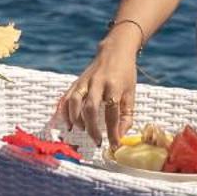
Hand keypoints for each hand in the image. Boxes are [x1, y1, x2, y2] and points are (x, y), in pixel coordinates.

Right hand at [53, 30, 138, 144]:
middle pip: (91, 107)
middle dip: (93, 128)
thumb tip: (120, 136)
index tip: (114, 145)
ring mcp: (85, 81)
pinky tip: (70, 125)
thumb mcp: (131, 93)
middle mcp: (98, 82)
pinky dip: (65, 113)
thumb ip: (126, 116)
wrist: (115, 50)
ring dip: (77, 120)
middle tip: (98, 141)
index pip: (112, 112)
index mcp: (115, 85)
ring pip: (75, 102)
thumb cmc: (125, 74)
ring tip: (84, 130)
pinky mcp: (76, 81)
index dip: (113, 131)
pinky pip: (66, 98)